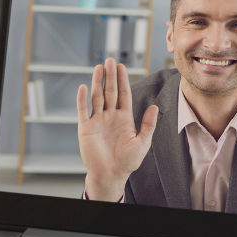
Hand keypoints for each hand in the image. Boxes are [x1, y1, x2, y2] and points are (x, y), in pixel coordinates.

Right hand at [77, 58, 157, 200]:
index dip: (122, 80)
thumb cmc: (127, 162)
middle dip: (110, 76)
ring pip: (97, 97)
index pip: (123, 94)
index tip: (121, 67)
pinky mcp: (85, 128)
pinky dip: (82, 100)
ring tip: (98, 68)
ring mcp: (97, 121)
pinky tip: (83, 87)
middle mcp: (110, 116)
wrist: (111, 175)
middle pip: (110, 92)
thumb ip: (148, 125)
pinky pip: (83, 111)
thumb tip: (155, 107)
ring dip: (97, 83)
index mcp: (124, 117)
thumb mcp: (142, 142)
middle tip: (109, 60)